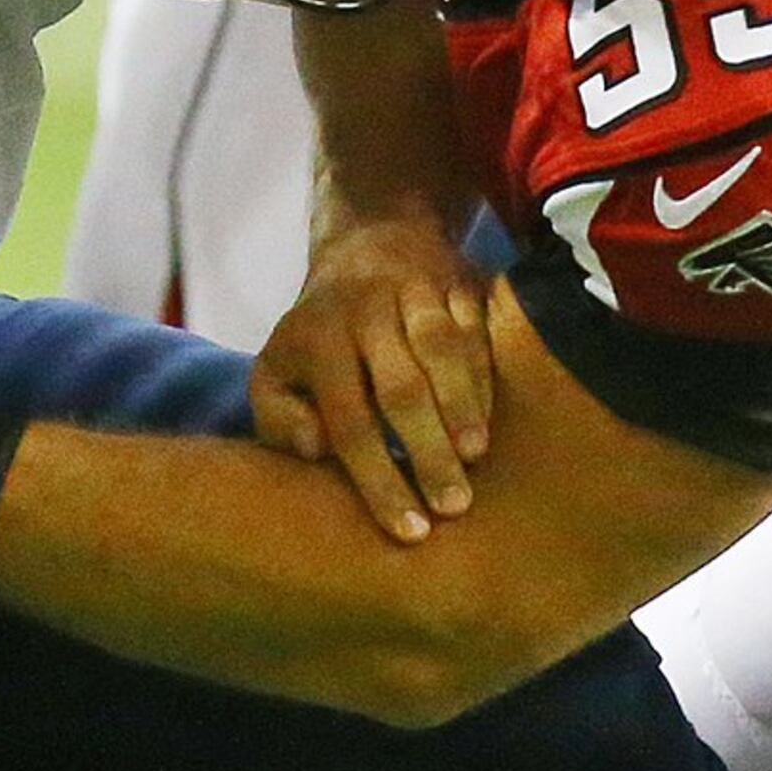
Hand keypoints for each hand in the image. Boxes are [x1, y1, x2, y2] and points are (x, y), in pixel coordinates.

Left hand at [251, 213, 492, 542]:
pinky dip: (489, 378)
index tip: (409, 531)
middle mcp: (365, 310)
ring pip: (445, 353)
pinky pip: (481, 331)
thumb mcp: (277, 371)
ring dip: (465, 410)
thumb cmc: (320, 336)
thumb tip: (316, 449)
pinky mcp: (460, 280)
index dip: (379, 479)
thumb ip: (279, 420)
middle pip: (401, 390)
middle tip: (454, 508)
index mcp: (316, 340)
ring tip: (476, 462)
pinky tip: (494, 423)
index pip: (348, 421)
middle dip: (429, 454)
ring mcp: (416, 290)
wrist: (372, 239)